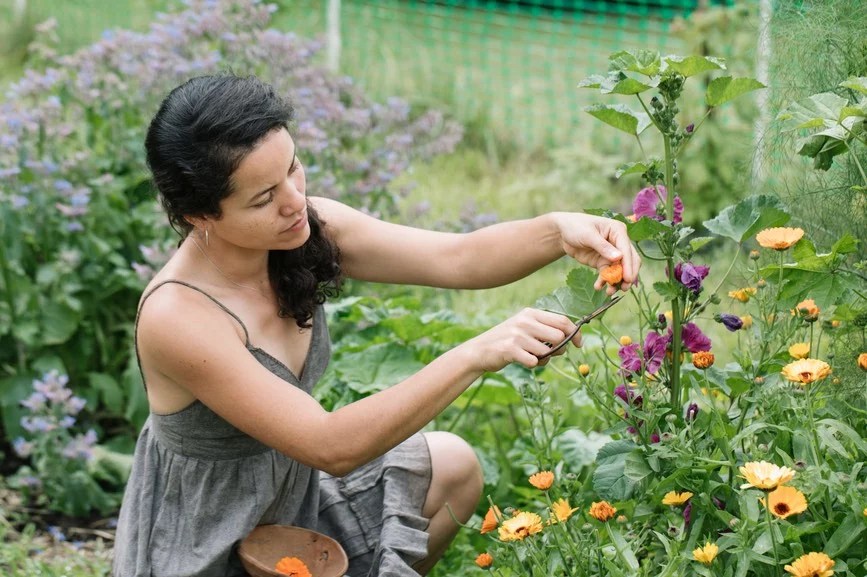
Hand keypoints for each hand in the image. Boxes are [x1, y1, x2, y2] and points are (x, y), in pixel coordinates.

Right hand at [463, 308, 580, 371]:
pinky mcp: (510, 349)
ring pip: (546, 352)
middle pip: (559, 336)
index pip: (562, 320)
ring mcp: (517, 334)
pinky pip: (534, 361)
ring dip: (543, 359)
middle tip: (552, 354)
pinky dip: (532, 365)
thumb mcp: (525, 327)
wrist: (480, 351)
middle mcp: (524, 321)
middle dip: (560, 349)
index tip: (578, 344)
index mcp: (530, 313)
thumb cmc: (508, 341)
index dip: (575, 333)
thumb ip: (545, 329)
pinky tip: (522, 361)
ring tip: (532, 357)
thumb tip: (572, 336)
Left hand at [552, 212, 640, 294]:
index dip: (628, 265)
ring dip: (616, 281)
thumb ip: (603, 247)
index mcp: (618, 231)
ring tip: (609, 292)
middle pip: (629, 261)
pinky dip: (605, 281)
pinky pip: (608, 273)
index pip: (627, 249)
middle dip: (627, 275)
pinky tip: (598, 286)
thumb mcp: (588, 235)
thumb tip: (619, 258)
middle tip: (623, 288)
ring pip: (619, 270)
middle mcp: (618, 242)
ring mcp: (611, 253)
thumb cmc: (576, 226)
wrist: (563, 232)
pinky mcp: (603, 261)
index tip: (627, 279)